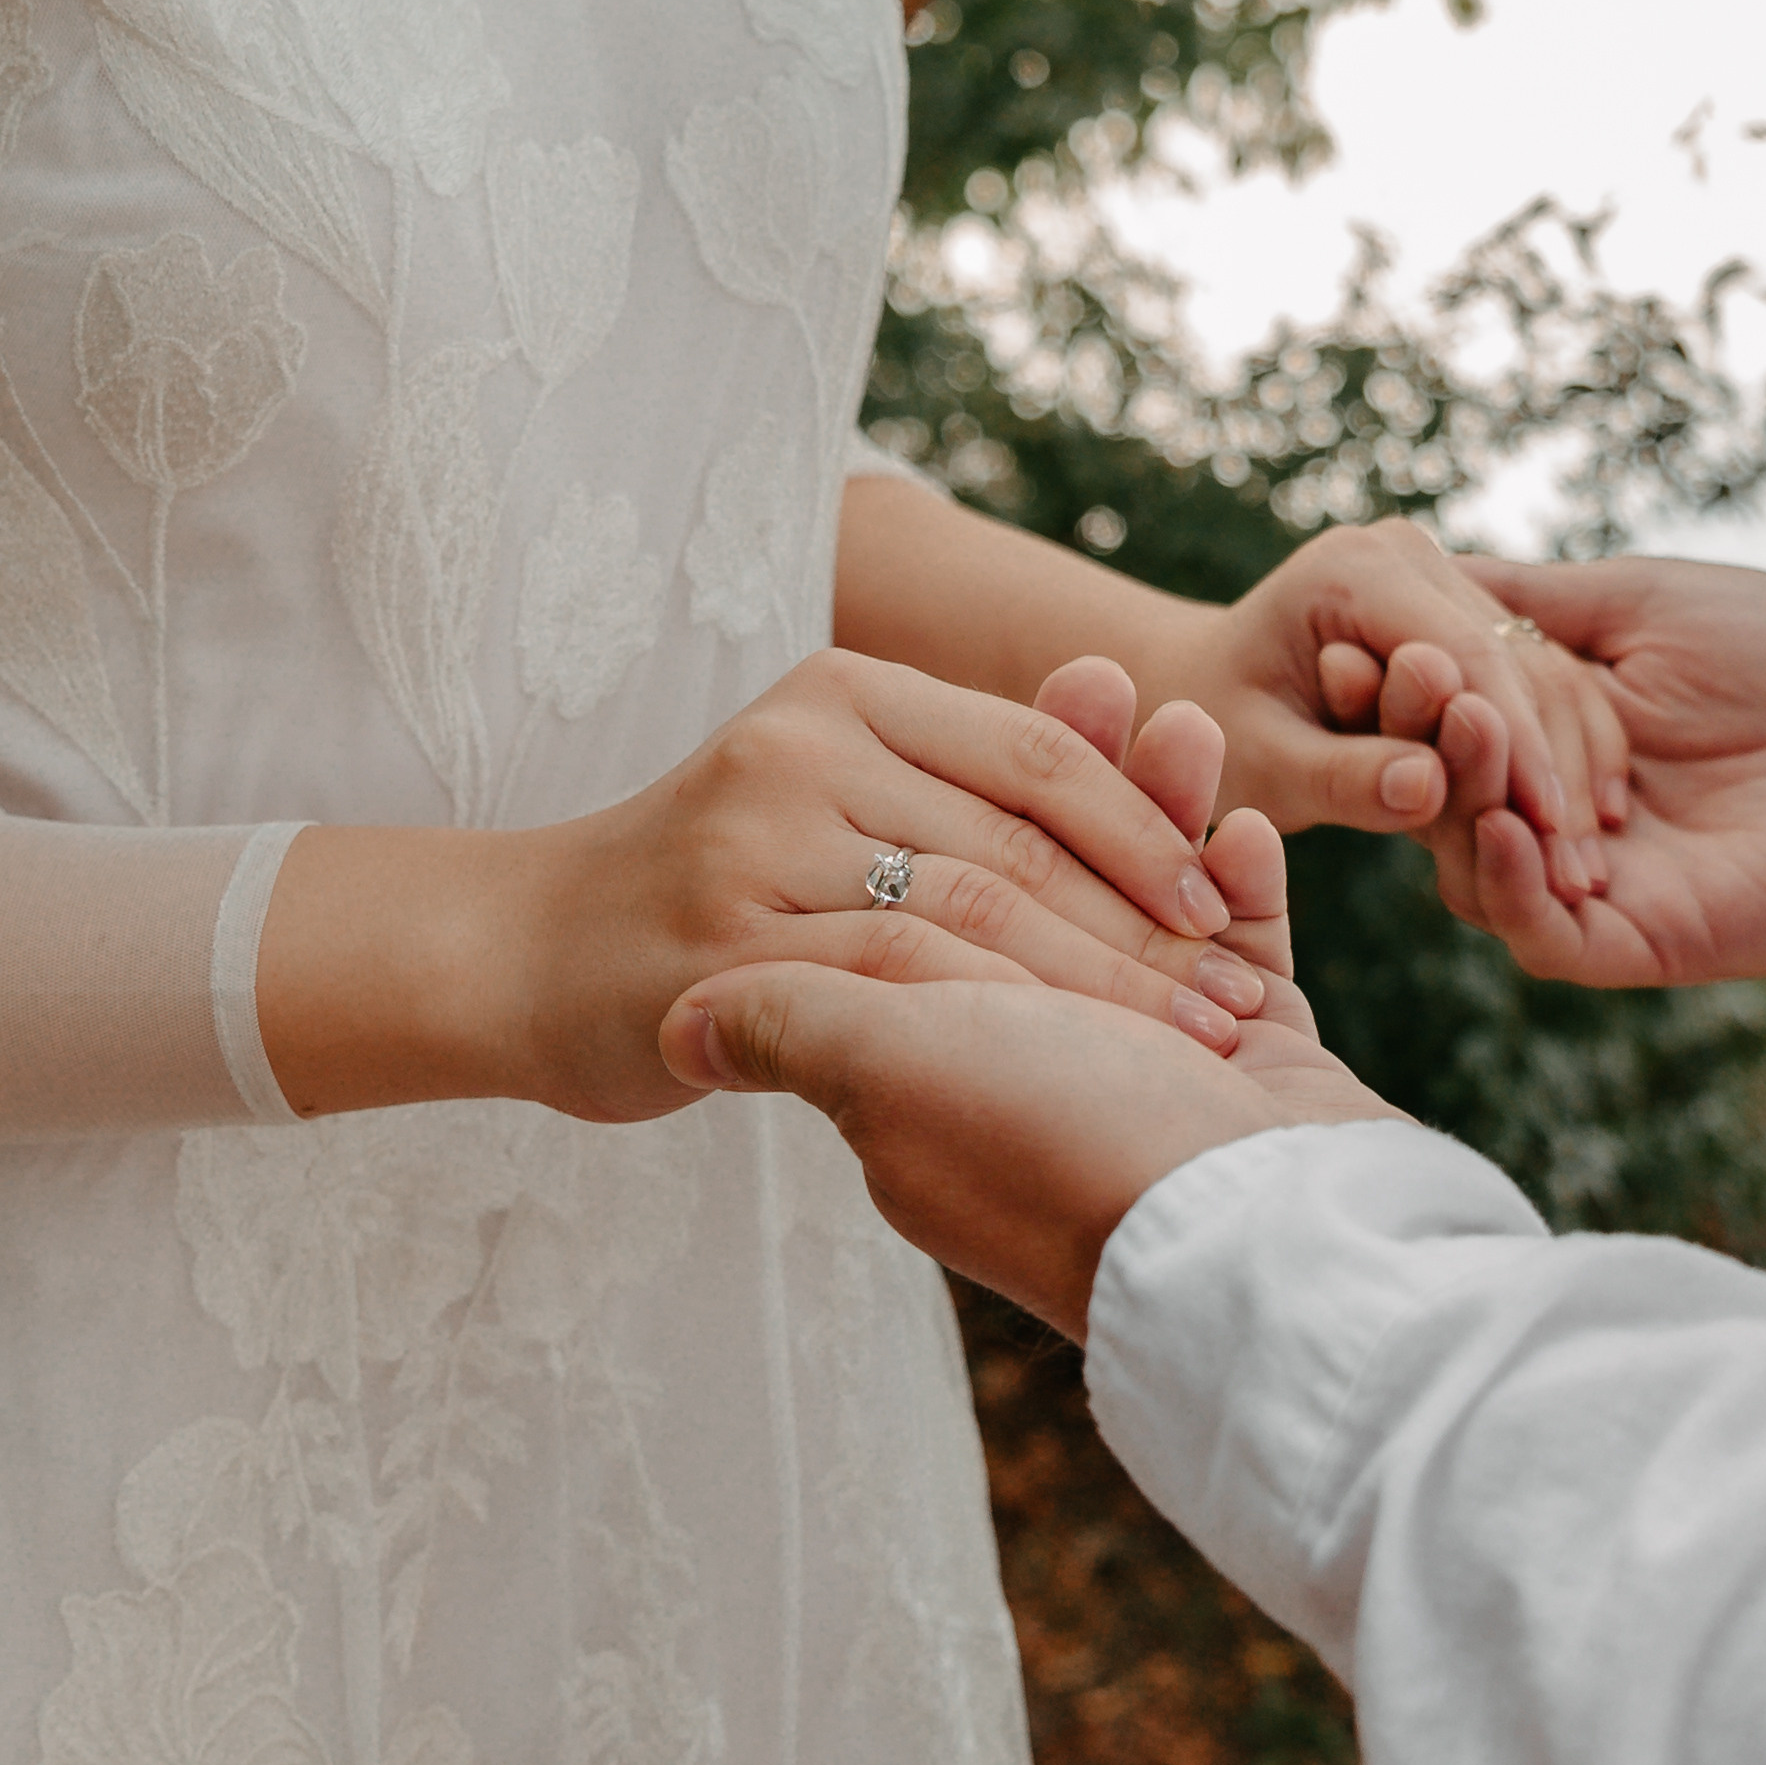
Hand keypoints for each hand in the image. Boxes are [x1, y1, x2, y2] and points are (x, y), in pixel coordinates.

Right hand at [259, 649, 1271, 1122]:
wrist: (526, 949)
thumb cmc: (716, 883)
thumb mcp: (836, 793)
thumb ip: (964, 776)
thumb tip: (1130, 726)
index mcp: (848, 688)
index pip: (1040, 756)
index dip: (1150, 835)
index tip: (1230, 915)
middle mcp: (801, 744)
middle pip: (1020, 839)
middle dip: (1147, 928)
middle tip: (1240, 999)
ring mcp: (754, 841)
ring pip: (969, 914)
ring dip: (1097, 988)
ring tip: (1186, 1046)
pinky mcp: (720, 945)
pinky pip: (888, 986)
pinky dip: (994, 1031)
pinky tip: (1059, 1075)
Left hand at [674, 765, 1397, 1339]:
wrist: (1265, 1262)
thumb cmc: (1066, 1154)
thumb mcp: (891, 1074)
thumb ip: (794, 1026)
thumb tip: (687, 1025)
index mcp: (940, 1078)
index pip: (931, 911)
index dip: (955, 816)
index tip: (971, 733)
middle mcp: (1046, 1073)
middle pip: (1050, 890)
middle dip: (1075, 786)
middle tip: (1092, 674)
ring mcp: (1159, 1071)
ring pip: (1151, 906)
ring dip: (1163, 808)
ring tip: (1179, 718)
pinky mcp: (1262, 1076)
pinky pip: (1244, 957)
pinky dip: (1241, 887)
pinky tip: (1239, 826)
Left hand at [1156, 520, 1632, 906]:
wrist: (1205, 689)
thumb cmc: (1215, 730)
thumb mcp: (1263, 763)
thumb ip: (1340, 776)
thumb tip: (1429, 788)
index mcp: (1356, 569)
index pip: (1468, 656)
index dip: (1516, 747)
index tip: (1549, 833)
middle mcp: (1409, 553)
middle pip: (1517, 658)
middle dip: (1551, 766)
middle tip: (1582, 869)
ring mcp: (1444, 575)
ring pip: (1541, 668)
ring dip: (1571, 767)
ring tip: (1586, 865)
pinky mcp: (1465, 608)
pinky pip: (1535, 678)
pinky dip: (1563, 751)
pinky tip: (1586, 828)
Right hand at [1422, 558, 1765, 983]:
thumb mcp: (1641, 600)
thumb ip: (1531, 599)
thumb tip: (1424, 565)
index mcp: (1547, 734)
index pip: (1437, 727)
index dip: (1393, 694)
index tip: (1356, 648)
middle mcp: (1553, 814)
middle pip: (1438, 801)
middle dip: (1415, 743)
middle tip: (1412, 686)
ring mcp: (1589, 884)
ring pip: (1471, 873)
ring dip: (1457, 804)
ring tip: (1468, 734)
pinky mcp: (1633, 941)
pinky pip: (1538, 934)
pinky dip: (1506, 887)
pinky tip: (1503, 826)